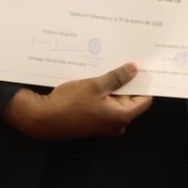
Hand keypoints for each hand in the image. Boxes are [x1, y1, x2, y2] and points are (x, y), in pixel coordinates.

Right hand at [1, 63, 152, 139]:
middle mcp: (116, 124)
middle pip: (129, 100)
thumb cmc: (70, 103)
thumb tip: (134, 69)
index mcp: (122, 117)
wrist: (43, 118)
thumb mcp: (96, 85)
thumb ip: (117, 77)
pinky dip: (102, 94)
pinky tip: (95, 79)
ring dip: (112, 86)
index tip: (142, 68)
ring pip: (114, 102)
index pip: (144, 100)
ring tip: (107, 67)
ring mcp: (103, 125)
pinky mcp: (92, 122)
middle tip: (123, 62)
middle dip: (126, 83)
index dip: (143, 84)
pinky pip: (103, 106)